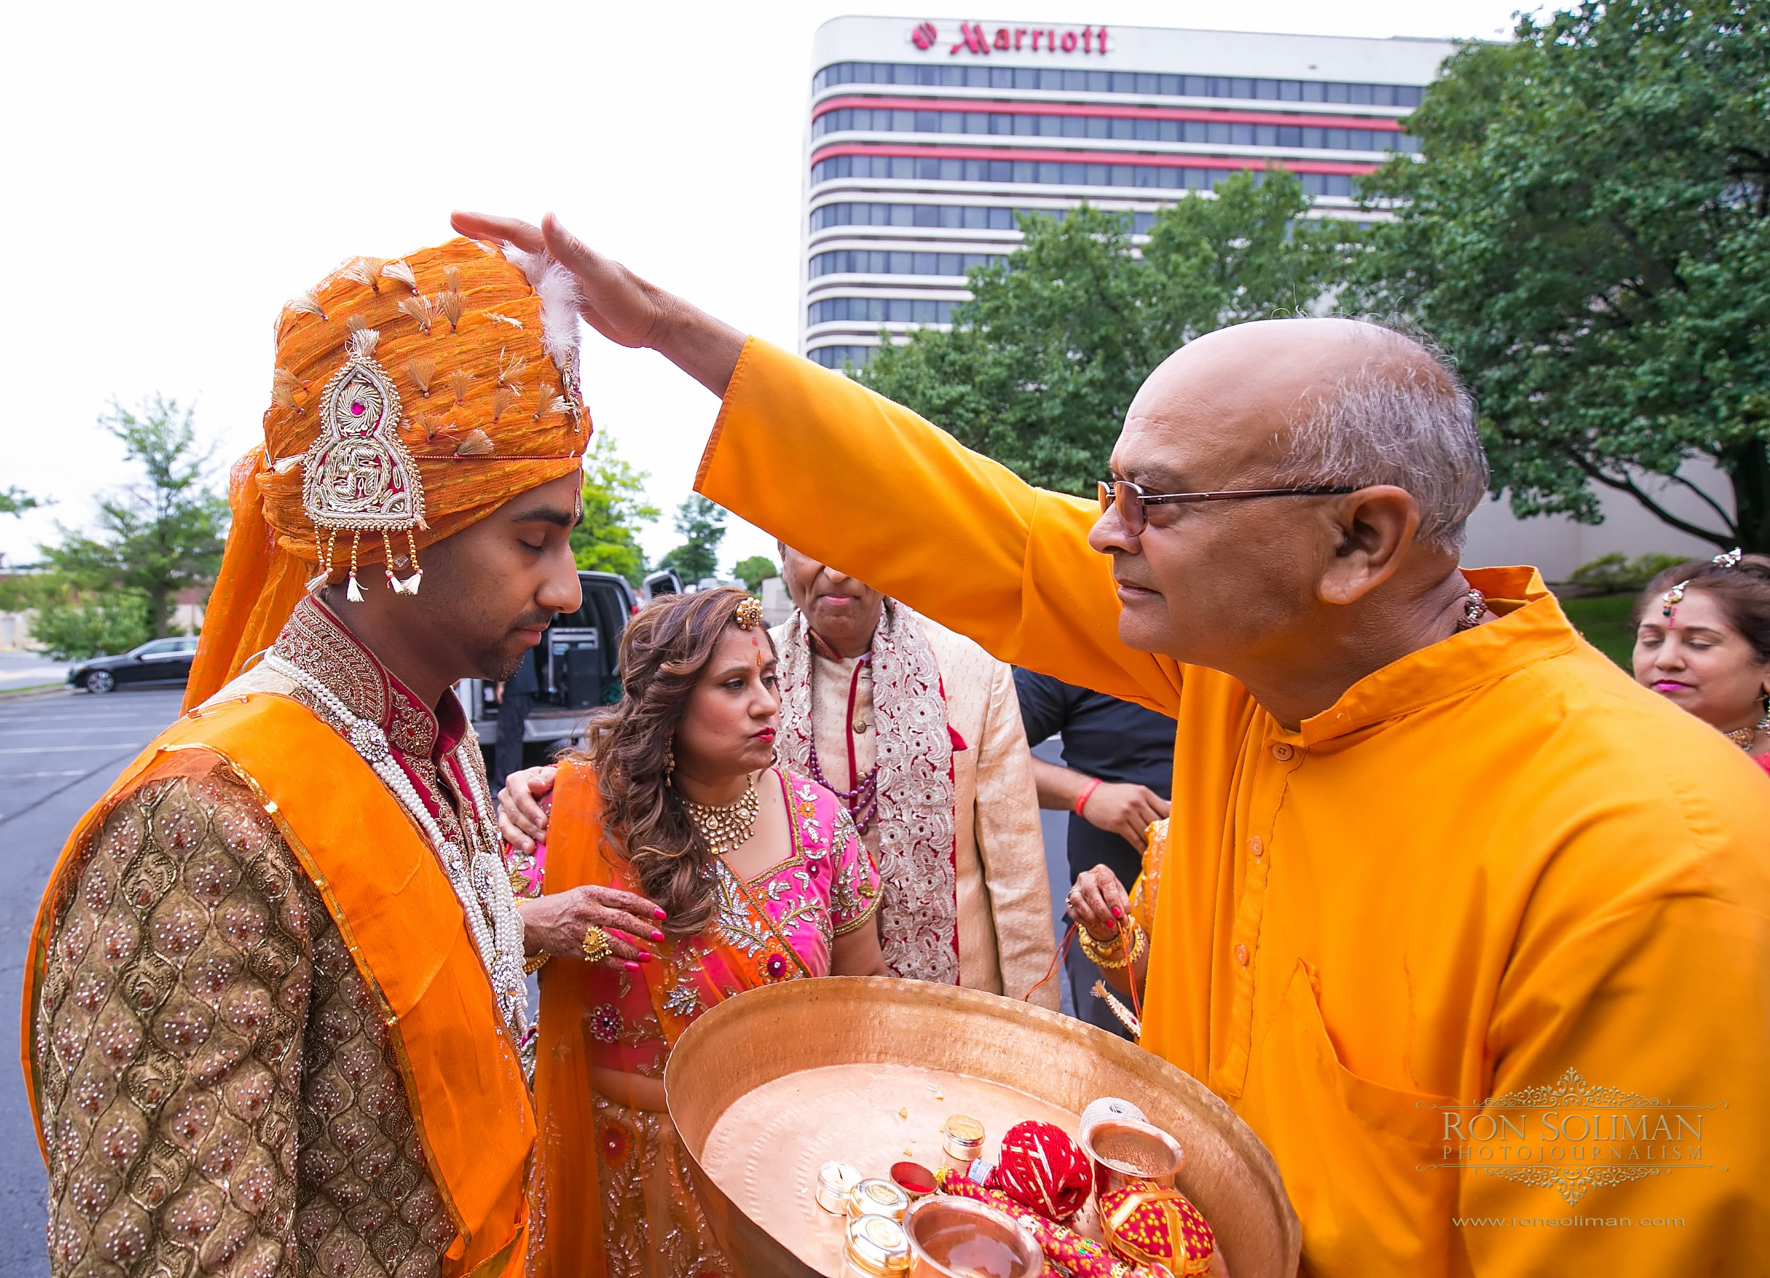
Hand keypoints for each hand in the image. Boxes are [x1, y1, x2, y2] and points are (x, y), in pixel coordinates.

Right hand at [448, 211, 744, 394]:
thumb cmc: (629, 298)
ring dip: (494, 257)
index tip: (453, 216)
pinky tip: (501, 295)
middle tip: (451, 226)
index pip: (515, 231)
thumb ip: (571, 248)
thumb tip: (548, 215)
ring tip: (465, 258)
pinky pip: (531, 287)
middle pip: (513, 242)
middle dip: (482, 233)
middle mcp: (559, 260)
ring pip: (520, 263)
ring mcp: (562, 278)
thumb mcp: (597, 273)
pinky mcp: (568, 298)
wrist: (655, 321)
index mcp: (561, 250)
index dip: (484, 223)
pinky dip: (512, 284)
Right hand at [498, 765, 555, 851]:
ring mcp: (503, 809)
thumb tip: (534, 784)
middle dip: (530, 827)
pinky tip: (525, 849)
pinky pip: (505, 833)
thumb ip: (545, 777)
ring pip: (507, 825)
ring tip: (531, 848)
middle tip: (544, 837)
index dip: (531, 810)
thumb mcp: (552, 775)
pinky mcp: (503, 821)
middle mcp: (506, 794)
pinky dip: (515, 841)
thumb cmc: (549, 781)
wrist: (546, 787)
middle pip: (515, 813)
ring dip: (520, 838)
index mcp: (516, 781)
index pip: (521, 797)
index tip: (543, 822)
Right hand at [517, 885, 666, 968]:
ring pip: (612, 942)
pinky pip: (600, 958)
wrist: (530, 923)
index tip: (661, 914)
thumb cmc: (562, 907)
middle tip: (659, 936)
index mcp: (591, 894)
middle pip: (621, 920)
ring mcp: (580, 931)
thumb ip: (607, 901)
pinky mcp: (575, 949)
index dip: (645, 907)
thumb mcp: (583, 895)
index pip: (624, 899)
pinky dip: (617, 963)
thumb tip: (637, 910)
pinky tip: (631, 966)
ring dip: (633, 951)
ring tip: (648, 956)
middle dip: (643, 929)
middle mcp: (587, 911)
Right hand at [1066, 865, 1131, 942]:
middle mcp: (1086, 877)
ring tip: (1106, 926)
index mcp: (1101, 872)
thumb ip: (1123, 905)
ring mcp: (1075, 889)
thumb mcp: (1121, 895)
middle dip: (1103, 912)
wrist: (1099, 896)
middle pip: (1091, 892)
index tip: (1119, 914)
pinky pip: (1074, 913)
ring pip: (1080, 903)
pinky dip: (1086, 922)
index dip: (1113, 900)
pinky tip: (1096, 925)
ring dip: (1094, 918)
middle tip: (1113, 924)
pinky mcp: (1068, 901)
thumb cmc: (1111, 893)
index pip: (1105, 882)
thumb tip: (1122, 918)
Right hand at [1079, 782, 1170, 849]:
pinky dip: (1141, 848)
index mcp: (1144, 793)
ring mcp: (1127, 813)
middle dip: (1164, 834)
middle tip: (1170, 845)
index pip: (1165, 809)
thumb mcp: (1134, 792)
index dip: (1172, 821)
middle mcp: (1137, 802)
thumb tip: (1171, 807)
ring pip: (1146, 832)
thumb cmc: (1114, 794)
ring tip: (1159, 851)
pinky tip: (1145, 853)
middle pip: (1157, 822)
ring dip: (1153, 843)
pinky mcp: (1118, 824)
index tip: (1177, 831)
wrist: (1090, 795)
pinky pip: (1134, 839)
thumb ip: (1151, 800)